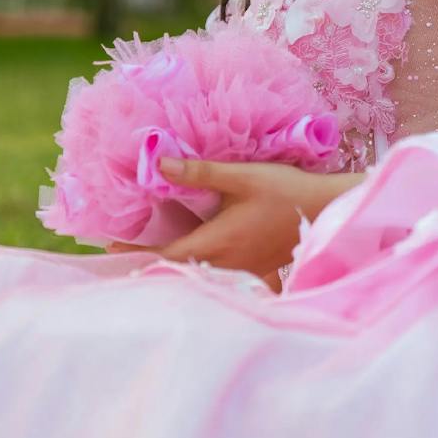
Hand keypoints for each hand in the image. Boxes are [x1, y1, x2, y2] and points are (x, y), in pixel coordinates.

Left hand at [104, 158, 363, 291]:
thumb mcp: (242, 175)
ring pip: (196, 273)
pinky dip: (199, 268)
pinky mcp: (254, 267)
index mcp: (216, 242)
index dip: (135, 254)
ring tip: (151, 252)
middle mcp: (224, 262)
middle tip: (123, 249)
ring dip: (172, 265)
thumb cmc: (285, 190)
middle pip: (176, 269)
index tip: (110, 248)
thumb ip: (199, 172)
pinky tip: (196, 257)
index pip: (164, 255)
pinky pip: (218, 274)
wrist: (327, 210)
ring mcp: (240, 268)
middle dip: (148, 261)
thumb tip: (157, 163)